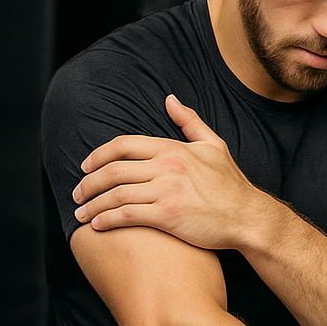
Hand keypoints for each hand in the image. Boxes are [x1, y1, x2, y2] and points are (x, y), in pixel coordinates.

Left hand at [72, 95, 265, 249]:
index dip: (98, 156)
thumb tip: (169, 99)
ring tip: (81, 214)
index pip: (123, 146)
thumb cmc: (232, 186)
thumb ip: (190, 122)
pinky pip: (127, 215)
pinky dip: (107, 220)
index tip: (85, 168)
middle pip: (113, 171)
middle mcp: (167, 167)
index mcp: (173, 149)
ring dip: (92, 205)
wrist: (249, 218)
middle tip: (77, 194)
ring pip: (116, 194)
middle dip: (88, 184)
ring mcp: (167, 191)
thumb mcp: (214, 146)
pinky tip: (98, 226)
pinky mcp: (168, 215)